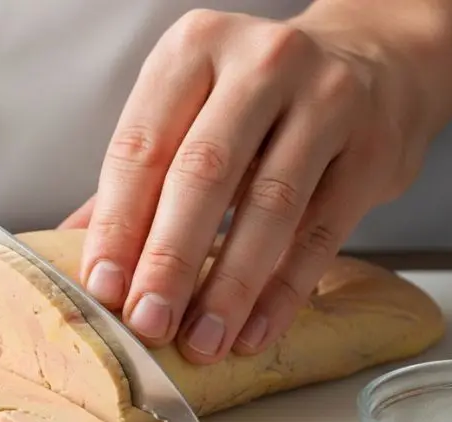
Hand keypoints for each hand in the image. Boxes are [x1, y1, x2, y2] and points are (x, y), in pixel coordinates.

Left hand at [73, 7, 439, 364]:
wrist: (374, 60)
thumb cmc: (260, 97)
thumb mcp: (193, 106)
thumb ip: (140, 171)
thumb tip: (76, 242)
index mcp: (193, 50)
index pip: (142, 147)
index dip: (118, 224)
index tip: (104, 287)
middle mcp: (260, 65)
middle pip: (203, 174)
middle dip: (170, 259)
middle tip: (148, 321)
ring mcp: (326, 101)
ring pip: (269, 206)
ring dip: (229, 286)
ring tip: (202, 340)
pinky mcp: (373, 149)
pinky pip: (321, 232)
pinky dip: (284, 290)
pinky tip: (254, 329)